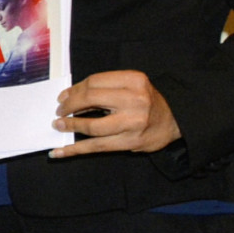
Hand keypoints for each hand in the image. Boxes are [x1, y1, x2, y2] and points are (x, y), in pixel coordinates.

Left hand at [51, 70, 182, 156]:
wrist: (174, 121)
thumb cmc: (147, 102)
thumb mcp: (132, 86)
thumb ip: (106, 88)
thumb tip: (69, 96)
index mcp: (134, 80)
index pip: (94, 82)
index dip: (74, 90)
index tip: (63, 97)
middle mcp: (134, 100)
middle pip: (90, 99)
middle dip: (69, 106)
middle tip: (59, 112)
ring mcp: (132, 123)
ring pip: (92, 126)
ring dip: (70, 126)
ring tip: (59, 125)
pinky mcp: (129, 142)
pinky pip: (96, 147)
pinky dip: (74, 150)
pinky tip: (58, 152)